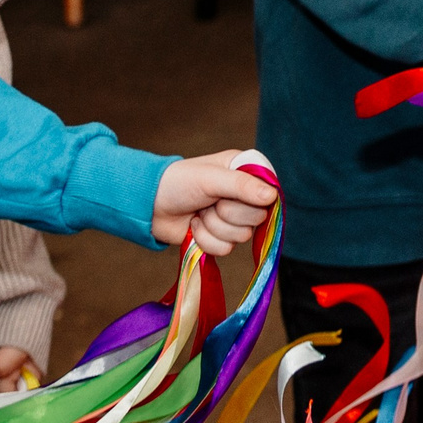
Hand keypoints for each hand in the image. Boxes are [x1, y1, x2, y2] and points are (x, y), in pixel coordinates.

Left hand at [151, 151, 278, 254]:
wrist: (149, 205)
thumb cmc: (178, 182)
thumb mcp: (210, 178)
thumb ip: (242, 185)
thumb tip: (272, 196)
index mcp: (246, 173)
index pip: (270, 194)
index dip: (252, 199)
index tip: (230, 194)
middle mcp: (244, 196)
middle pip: (257, 218)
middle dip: (227, 214)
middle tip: (209, 202)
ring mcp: (233, 218)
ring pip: (241, 236)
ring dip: (213, 226)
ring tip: (199, 212)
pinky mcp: (221, 238)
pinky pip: (226, 249)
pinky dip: (205, 239)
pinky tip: (194, 225)